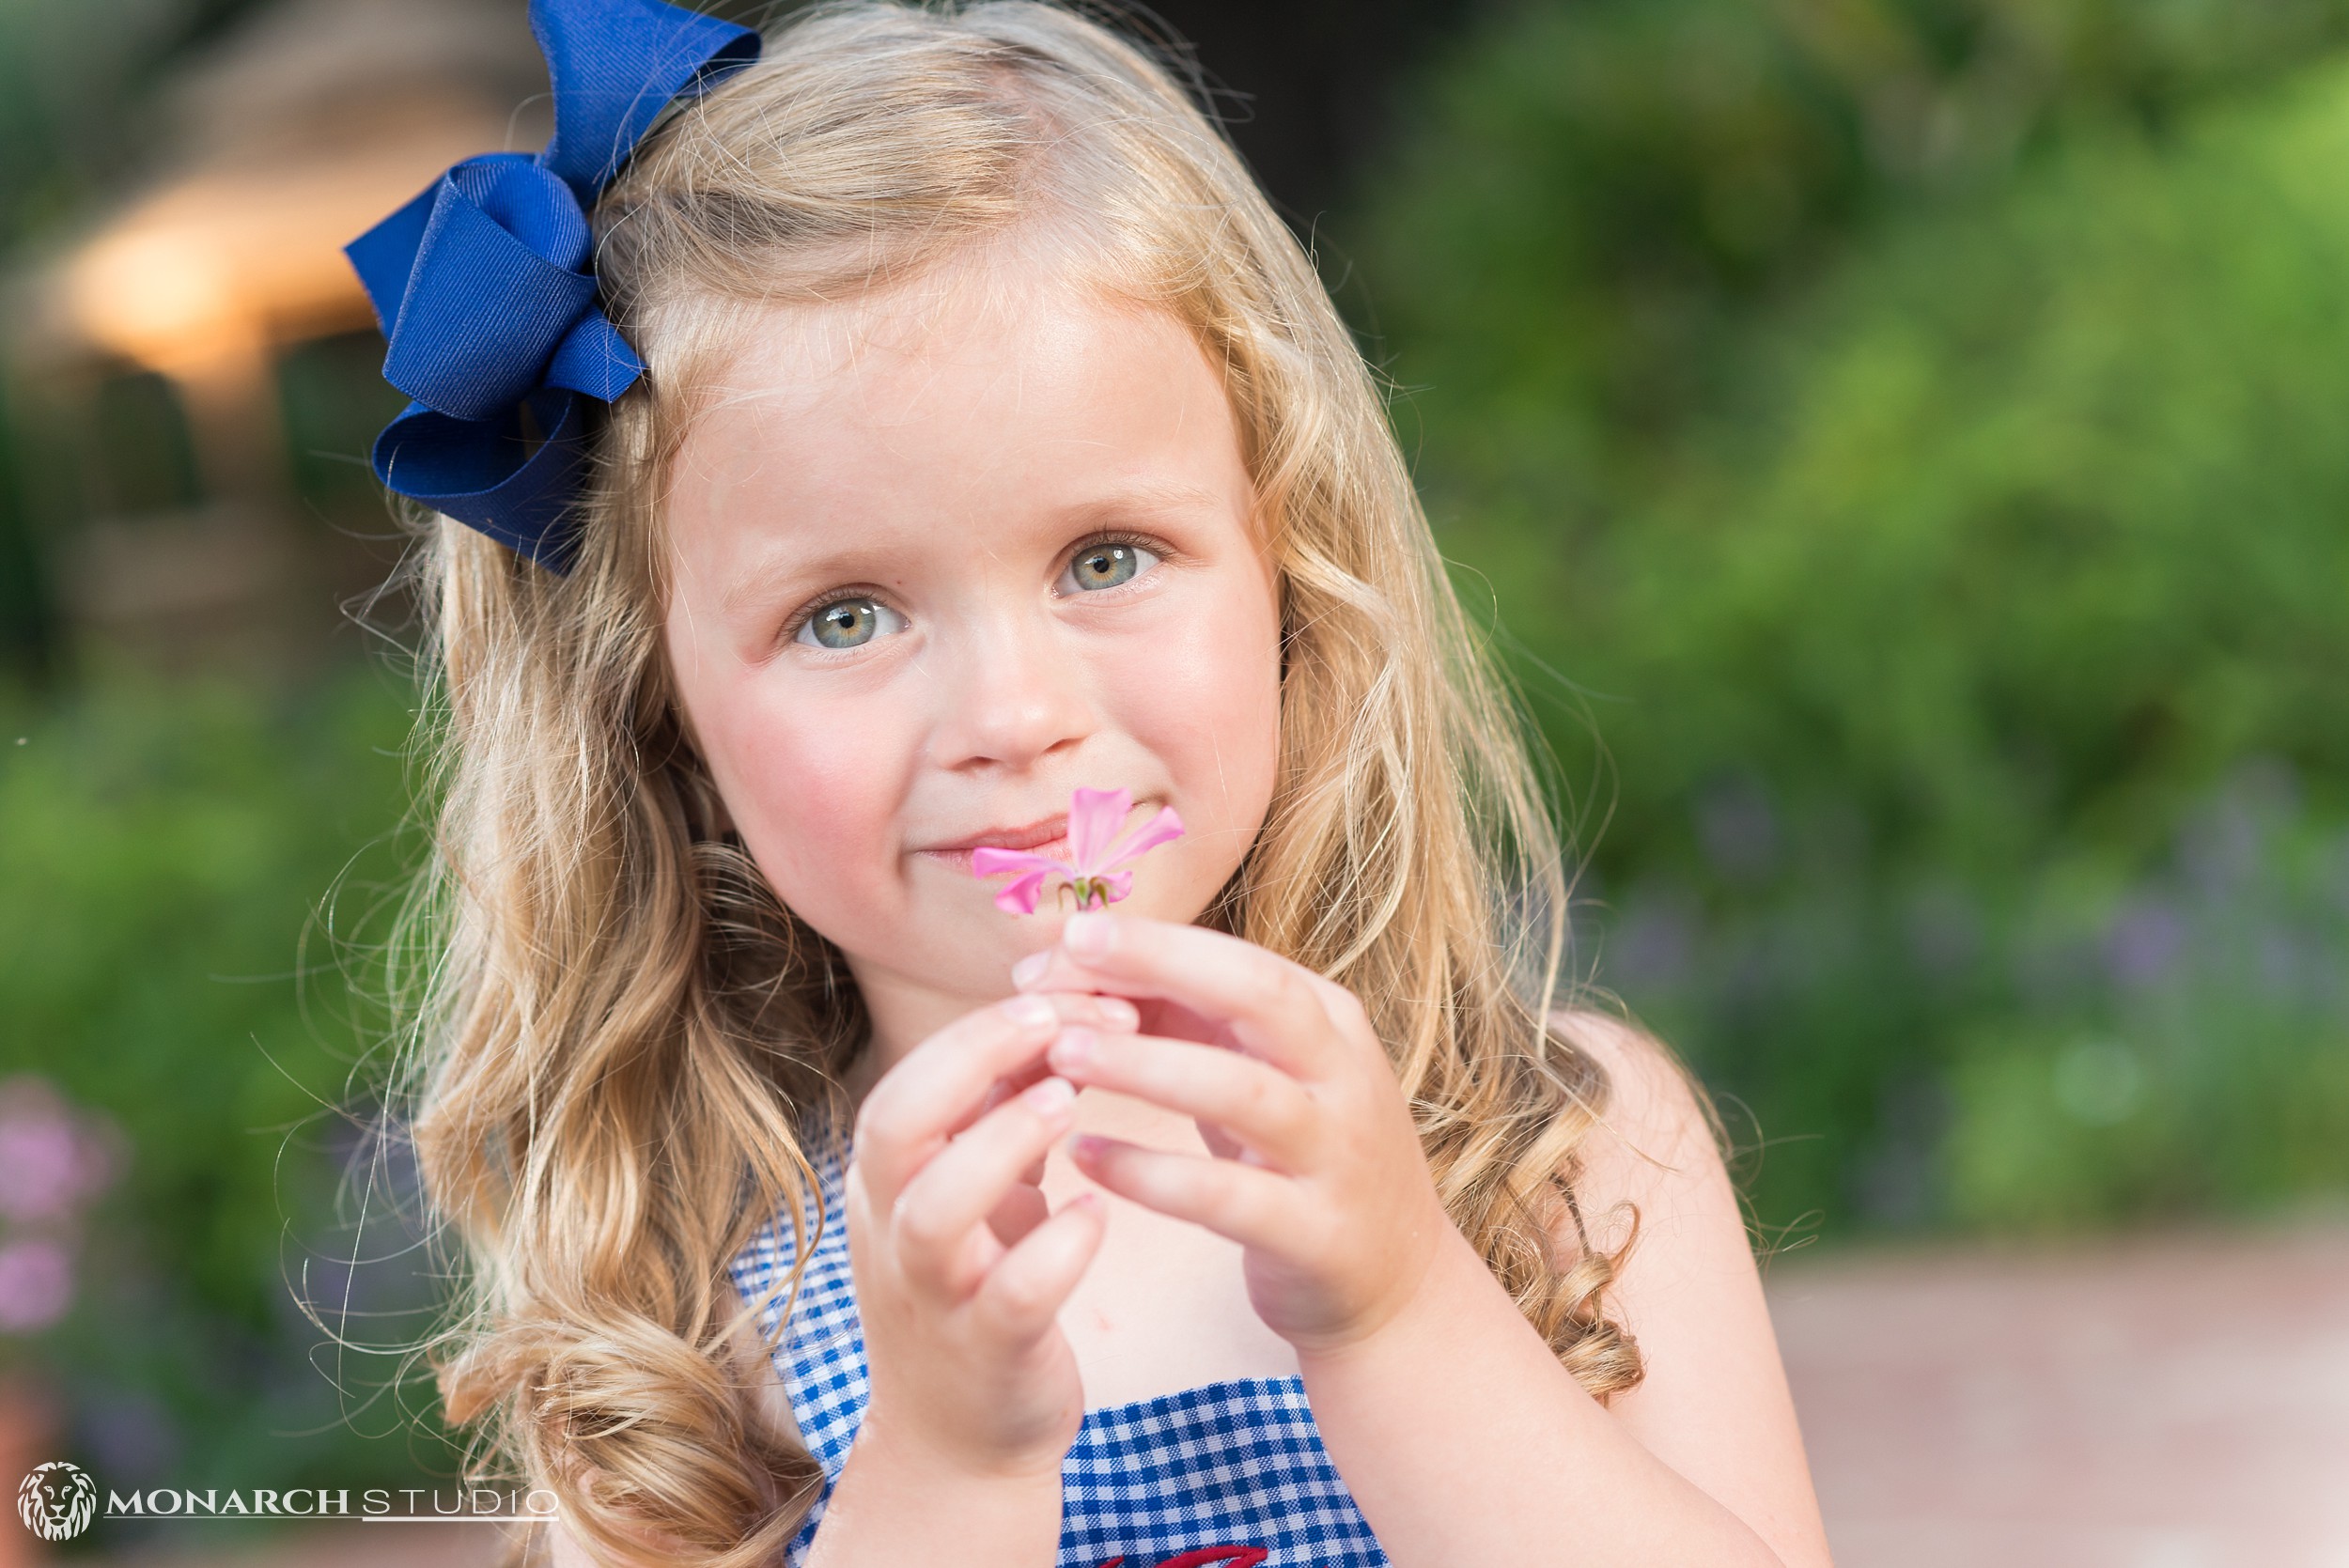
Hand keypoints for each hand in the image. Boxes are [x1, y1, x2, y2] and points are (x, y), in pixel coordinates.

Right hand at [842, 989, 1134, 1479]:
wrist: (959, 1442)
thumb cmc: (976, 1288)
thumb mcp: (972, 1191)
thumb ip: (995, 1113)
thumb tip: (1054, 1010)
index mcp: (888, 1181)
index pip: (910, 1077)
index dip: (981, 1028)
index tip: (1059, 991)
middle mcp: (892, 1230)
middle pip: (896, 1123)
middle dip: (975, 1060)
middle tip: (1063, 1027)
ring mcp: (932, 1296)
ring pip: (937, 1210)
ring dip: (1003, 1142)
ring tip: (1071, 1100)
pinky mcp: (984, 1354)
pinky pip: (1011, 1298)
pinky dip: (1055, 1251)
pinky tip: (1099, 1216)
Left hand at [1015, 911, 1452, 1357]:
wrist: (1401, 1283)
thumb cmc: (1306, 1159)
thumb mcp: (1264, 1075)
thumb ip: (1189, 1022)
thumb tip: (1081, 969)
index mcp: (1331, 1022)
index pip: (1242, 959)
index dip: (1155, 942)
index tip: (1072, 933)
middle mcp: (1343, 1076)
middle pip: (1259, 997)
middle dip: (1163, 964)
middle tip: (1072, 952)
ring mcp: (1336, 1156)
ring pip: (1242, 1092)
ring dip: (1147, 1065)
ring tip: (1064, 1053)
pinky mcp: (1316, 1234)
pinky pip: (1225, 1197)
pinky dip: (1151, 1174)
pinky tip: (1086, 1157)